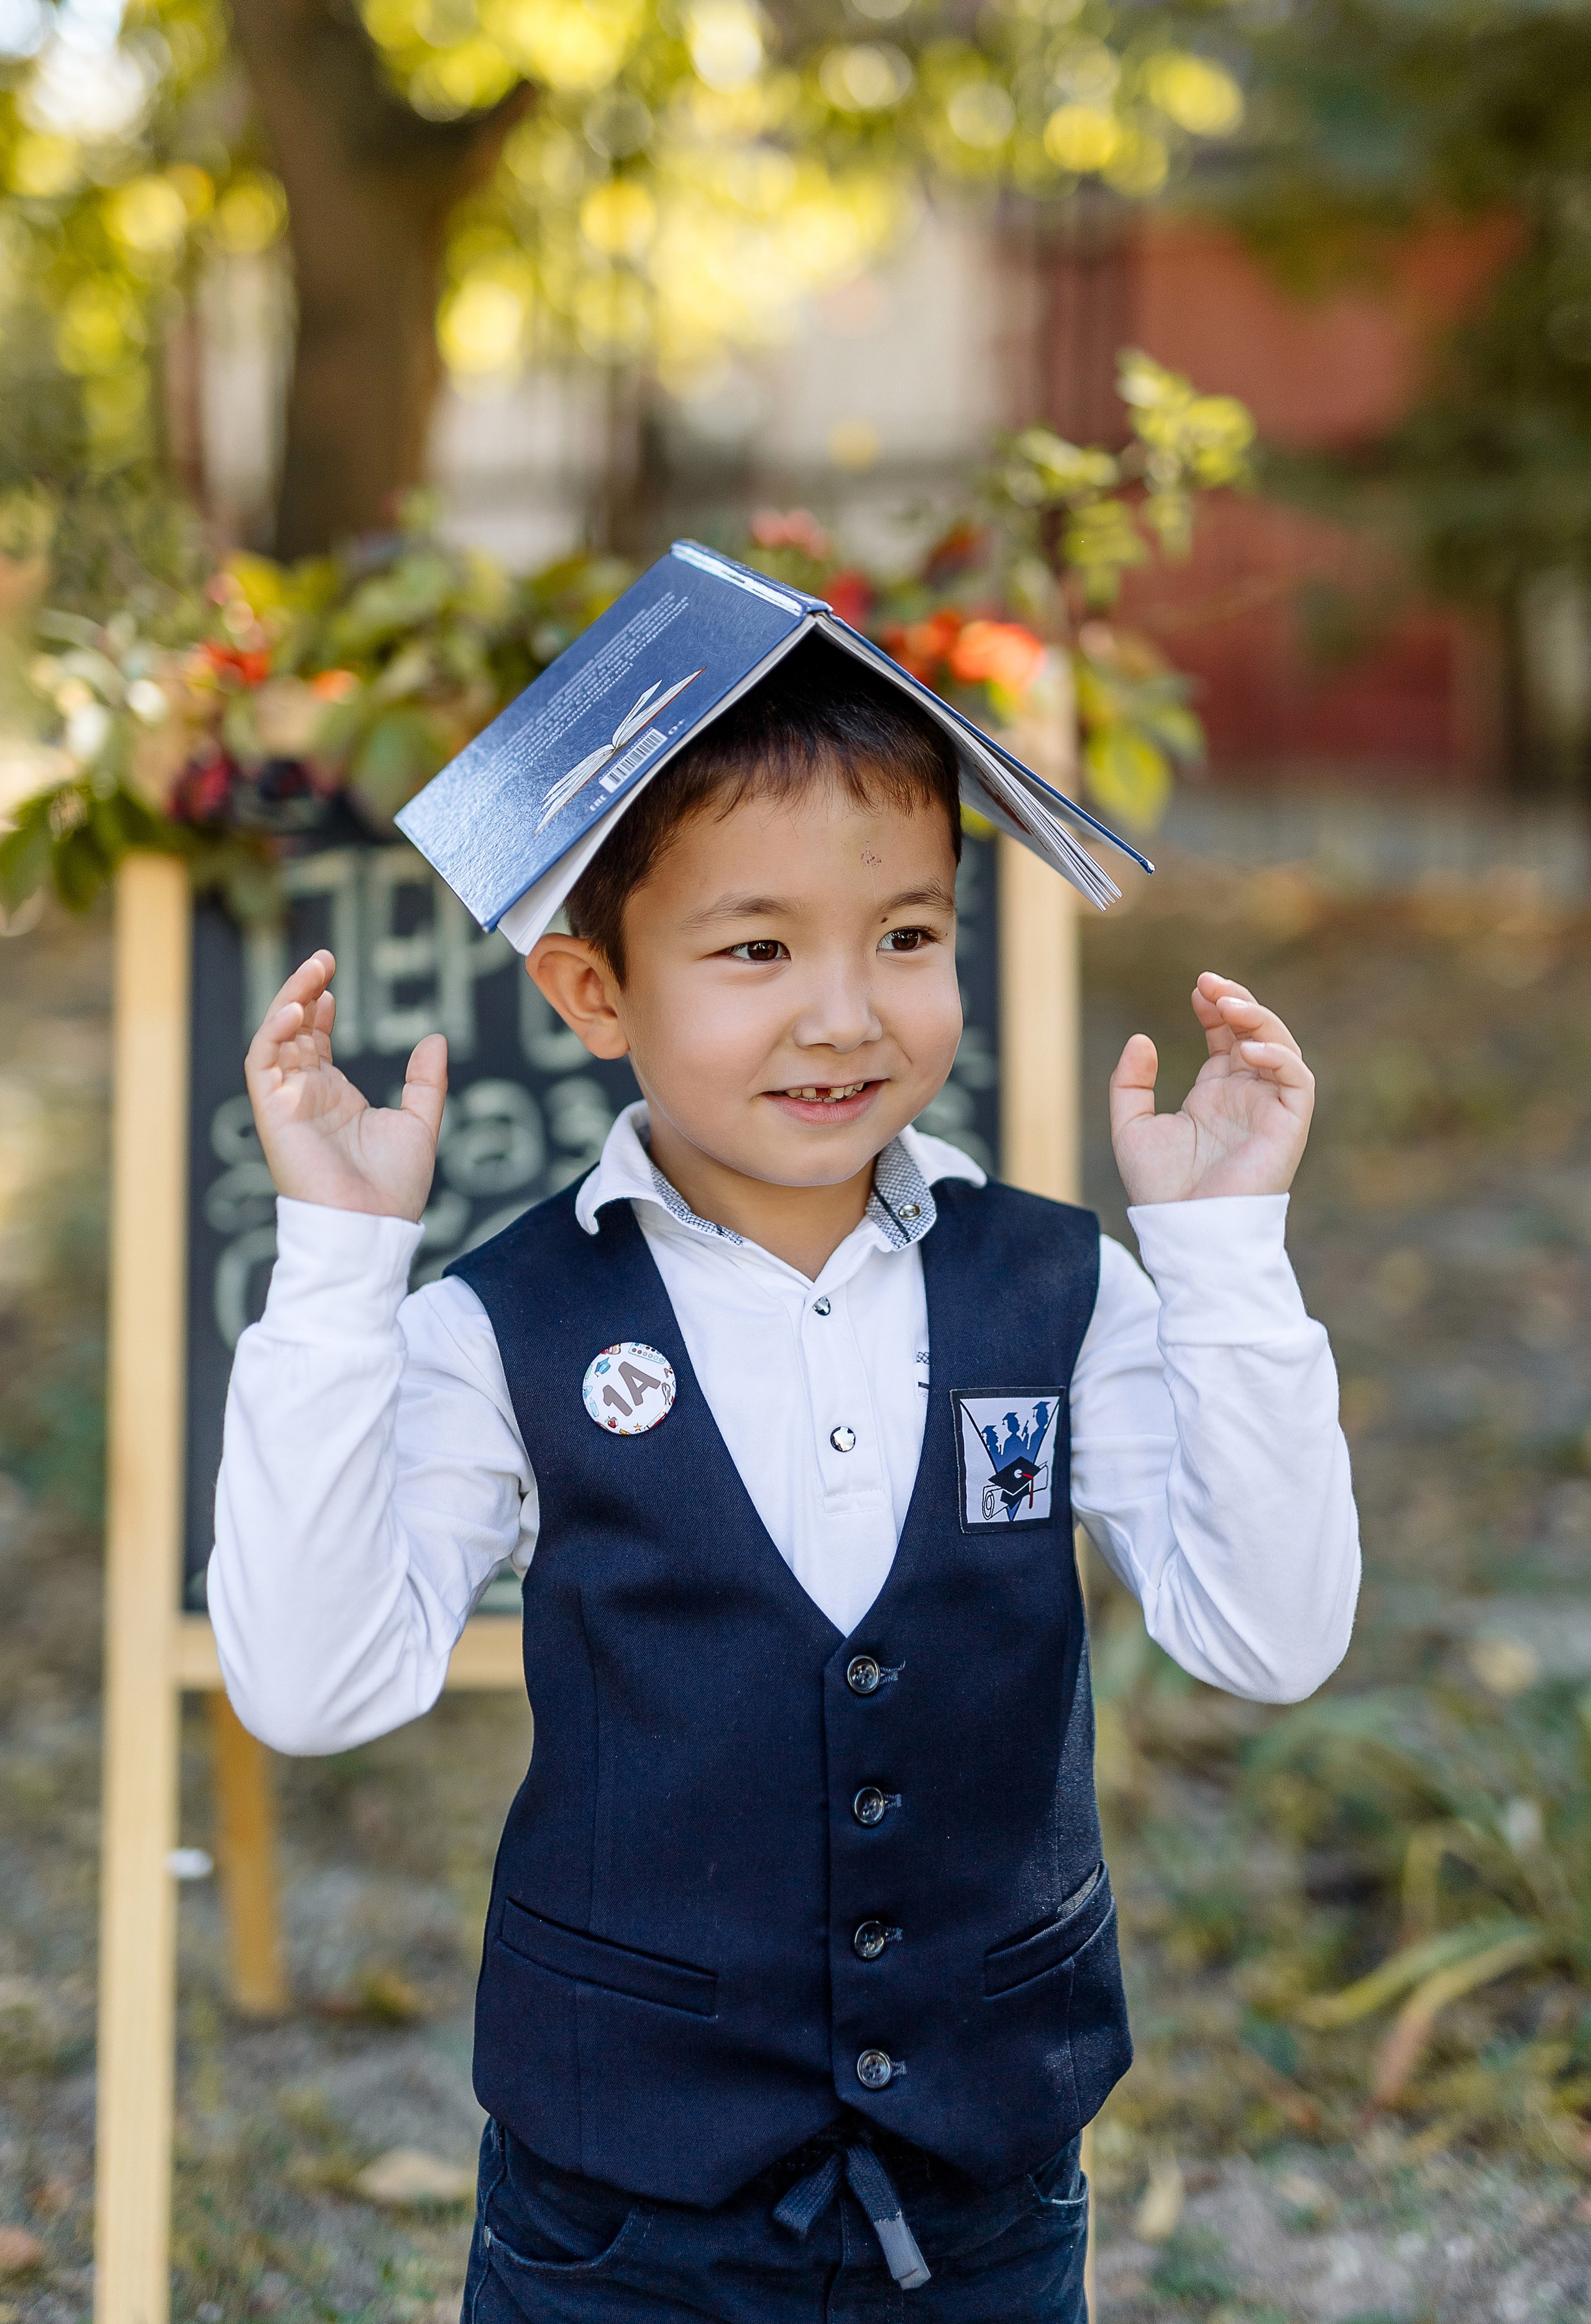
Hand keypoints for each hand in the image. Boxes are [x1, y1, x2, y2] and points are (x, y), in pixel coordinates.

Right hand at [244, 949, 446, 1220]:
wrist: (371, 1227)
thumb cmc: (394, 1189)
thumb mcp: (420, 1123)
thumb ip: (426, 1081)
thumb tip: (435, 1039)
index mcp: (334, 1098)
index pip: (316, 1042)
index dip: (319, 1008)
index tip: (332, 983)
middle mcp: (306, 1096)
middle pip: (293, 1031)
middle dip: (303, 992)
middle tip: (323, 959)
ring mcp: (287, 1102)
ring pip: (275, 1038)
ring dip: (289, 1000)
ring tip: (314, 969)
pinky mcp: (273, 1112)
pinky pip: (261, 1063)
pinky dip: (273, 1033)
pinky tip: (295, 1009)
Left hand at [1109, 971, 1313, 1204]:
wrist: (1186, 1229)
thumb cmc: (1161, 1189)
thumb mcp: (1131, 1127)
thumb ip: (1129, 1083)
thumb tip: (1140, 1039)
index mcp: (1214, 1094)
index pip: (1226, 1037)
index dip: (1216, 1007)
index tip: (1197, 989)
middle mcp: (1246, 1096)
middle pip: (1256, 1032)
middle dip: (1239, 1001)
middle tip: (1210, 983)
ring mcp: (1269, 1109)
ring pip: (1281, 1048)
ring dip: (1259, 1020)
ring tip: (1228, 1005)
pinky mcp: (1288, 1125)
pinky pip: (1298, 1081)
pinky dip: (1278, 1058)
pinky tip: (1247, 1049)